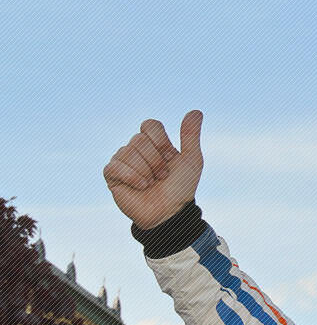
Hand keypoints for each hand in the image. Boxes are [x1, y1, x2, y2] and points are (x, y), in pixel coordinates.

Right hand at [104, 110, 204, 228]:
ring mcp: (122, 160)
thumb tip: (196, 111)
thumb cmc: (181, 188)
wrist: (170, 213)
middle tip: (162, 176)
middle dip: (156, 161)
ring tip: (152, 184)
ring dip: (146, 172)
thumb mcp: (191, 161)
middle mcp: (135, 148)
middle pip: (139, 140)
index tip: (171, 159)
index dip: (162, 142)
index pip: (150, 125)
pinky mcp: (111, 174)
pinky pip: (116, 166)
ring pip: (128, 152)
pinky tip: (141, 187)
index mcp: (153, 143)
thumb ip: (190, 136)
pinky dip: (132, 177)